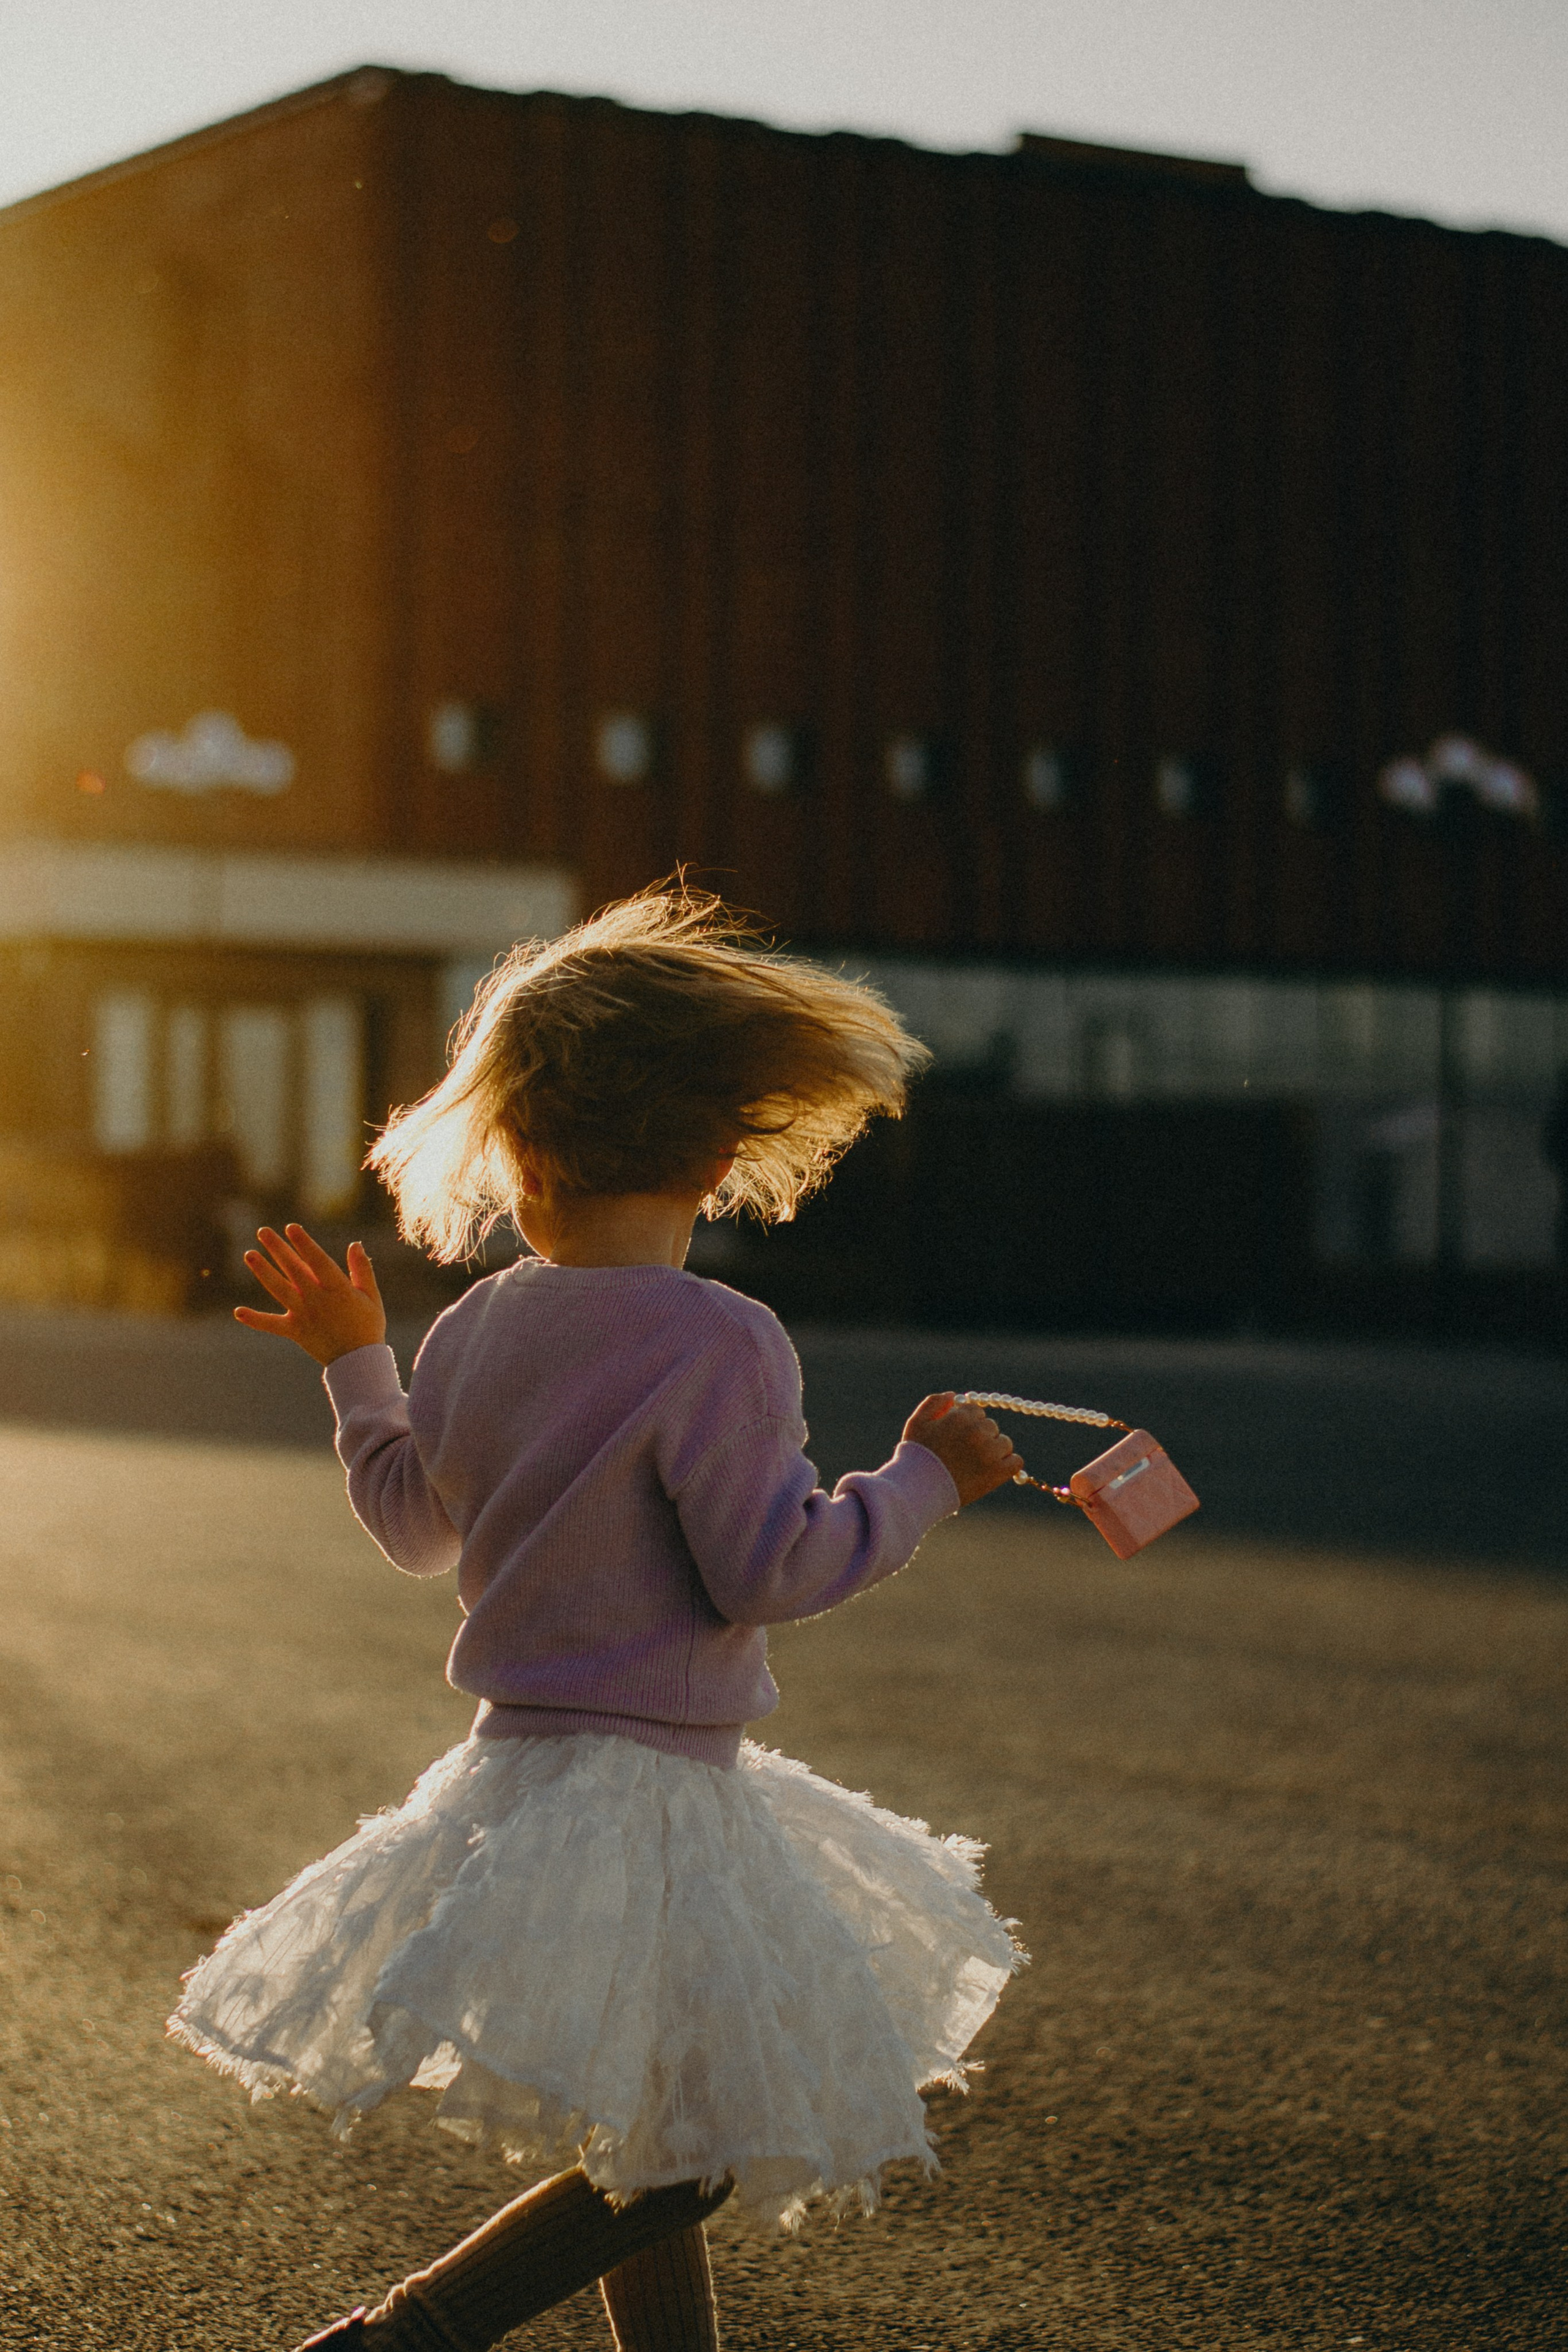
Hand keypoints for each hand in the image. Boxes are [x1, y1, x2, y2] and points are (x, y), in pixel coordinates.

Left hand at [234, 1224, 386, 1365]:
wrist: (358, 1363)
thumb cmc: (368, 1326)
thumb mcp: (371, 1296)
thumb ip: (362, 1269)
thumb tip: (355, 1244)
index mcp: (338, 1289)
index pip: (318, 1261)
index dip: (304, 1243)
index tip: (291, 1227)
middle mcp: (317, 1300)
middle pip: (294, 1269)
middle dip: (278, 1249)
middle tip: (263, 1231)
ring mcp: (303, 1315)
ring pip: (279, 1289)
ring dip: (263, 1271)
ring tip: (249, 1254)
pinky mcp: (294, 1331)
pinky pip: (272, 1325)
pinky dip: (255, 1319)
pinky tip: (238, 1311)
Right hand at [902, 1393, 1023, 1506]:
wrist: (918, 1491)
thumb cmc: (915, 1457)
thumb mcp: (916, 1423)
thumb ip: (933, 1403)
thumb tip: (953, 1395)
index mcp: (959, 1417)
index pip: (976, 1412)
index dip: (968, 1424)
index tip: (960, 1438)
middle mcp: (977, 1431)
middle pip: (991, 1426)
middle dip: (981, 1437)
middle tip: (966, 1454)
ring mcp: (989, 1452)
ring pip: (1005, 1443)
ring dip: (995, 1451)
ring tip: (976, 1465)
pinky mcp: (997, 1473)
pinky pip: (1016, 1462)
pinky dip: (1009, 1465)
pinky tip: (995, 1471)